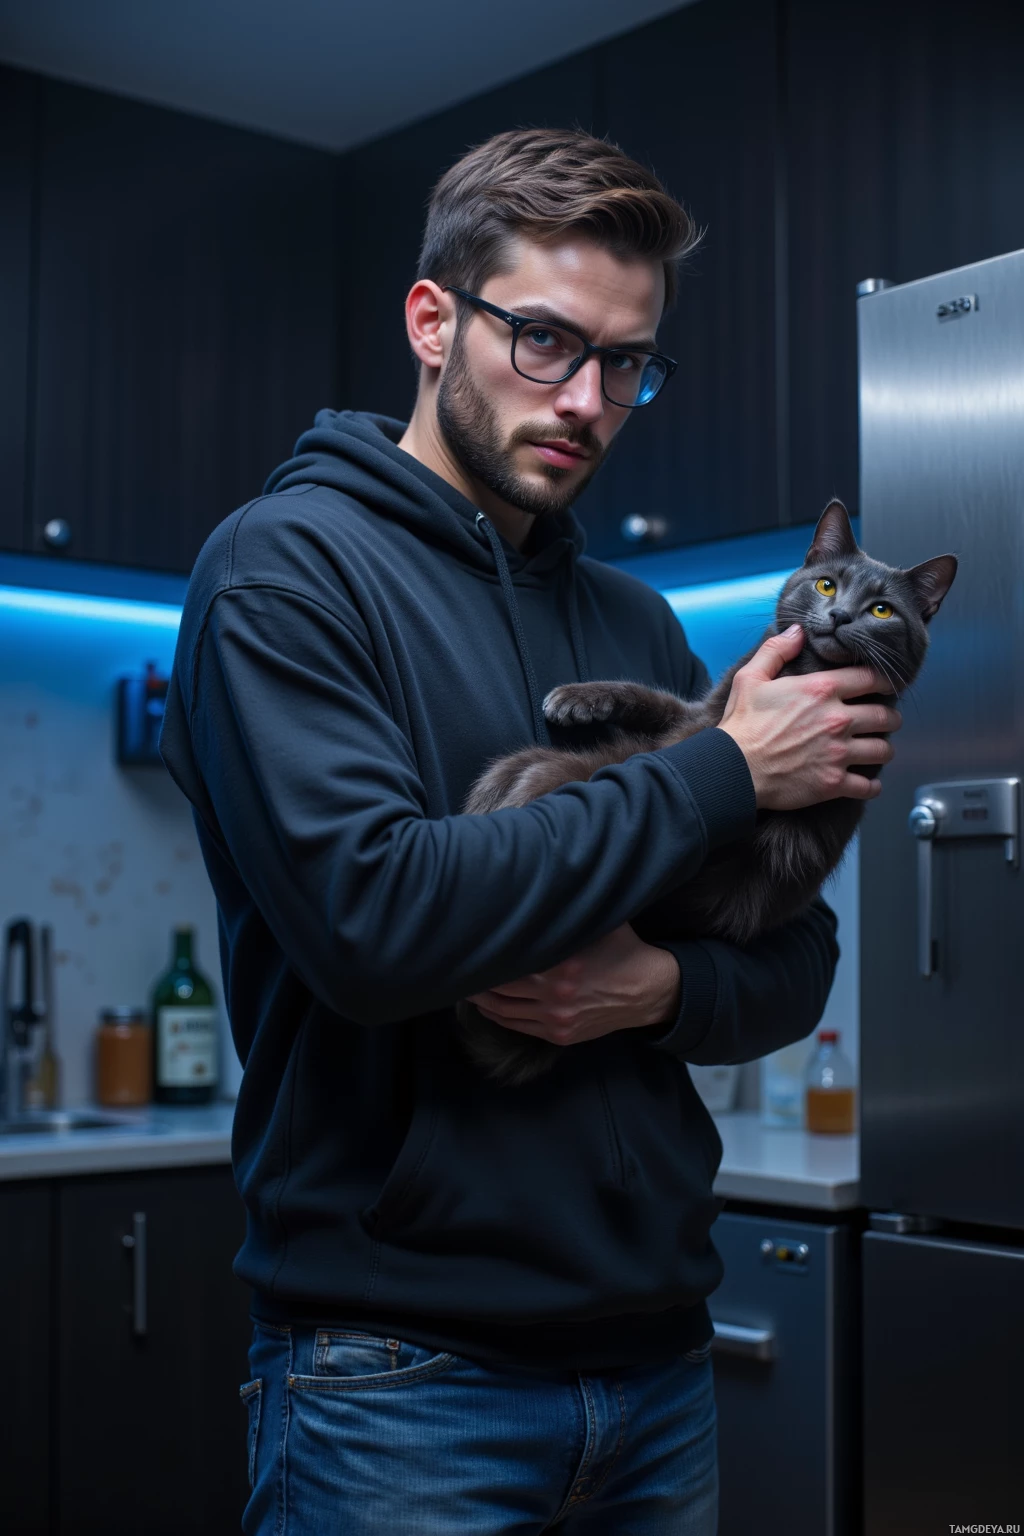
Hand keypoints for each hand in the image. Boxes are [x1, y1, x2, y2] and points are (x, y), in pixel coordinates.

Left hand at [465, 924, 679, 1047]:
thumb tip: (545, 879)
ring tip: (465, 984)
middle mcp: (555, 992)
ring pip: (502, 1010)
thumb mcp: (601, 921)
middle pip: (499, 986)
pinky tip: (486, 1006)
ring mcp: (556, 1017)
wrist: (648, 991)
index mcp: (562, 963)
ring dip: (480, 999)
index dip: (487, 951)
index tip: (471, 939)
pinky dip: (497, 1016)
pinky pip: (518, 1026)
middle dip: (477, 976)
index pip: (511, 957)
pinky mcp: (559, 1034)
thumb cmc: (622, 949)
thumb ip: (573, 908)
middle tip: (460, 962)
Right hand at [717, 624, 902, 810]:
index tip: (885, 686)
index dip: (883, 681)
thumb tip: (797, 631)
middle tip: (886, 720)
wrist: (733, 769)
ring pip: (882, 751)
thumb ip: (776, 650)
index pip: (870, 679)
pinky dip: (871, 787)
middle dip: (890, 717)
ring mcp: (838, 753)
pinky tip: (868, 784)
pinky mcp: (834, 783)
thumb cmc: (741, 724)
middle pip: (885, 716)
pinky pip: (867, 787)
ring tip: (878, 749)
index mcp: (821, 690)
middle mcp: (837, 720)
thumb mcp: (750, 678)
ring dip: (883, 749)